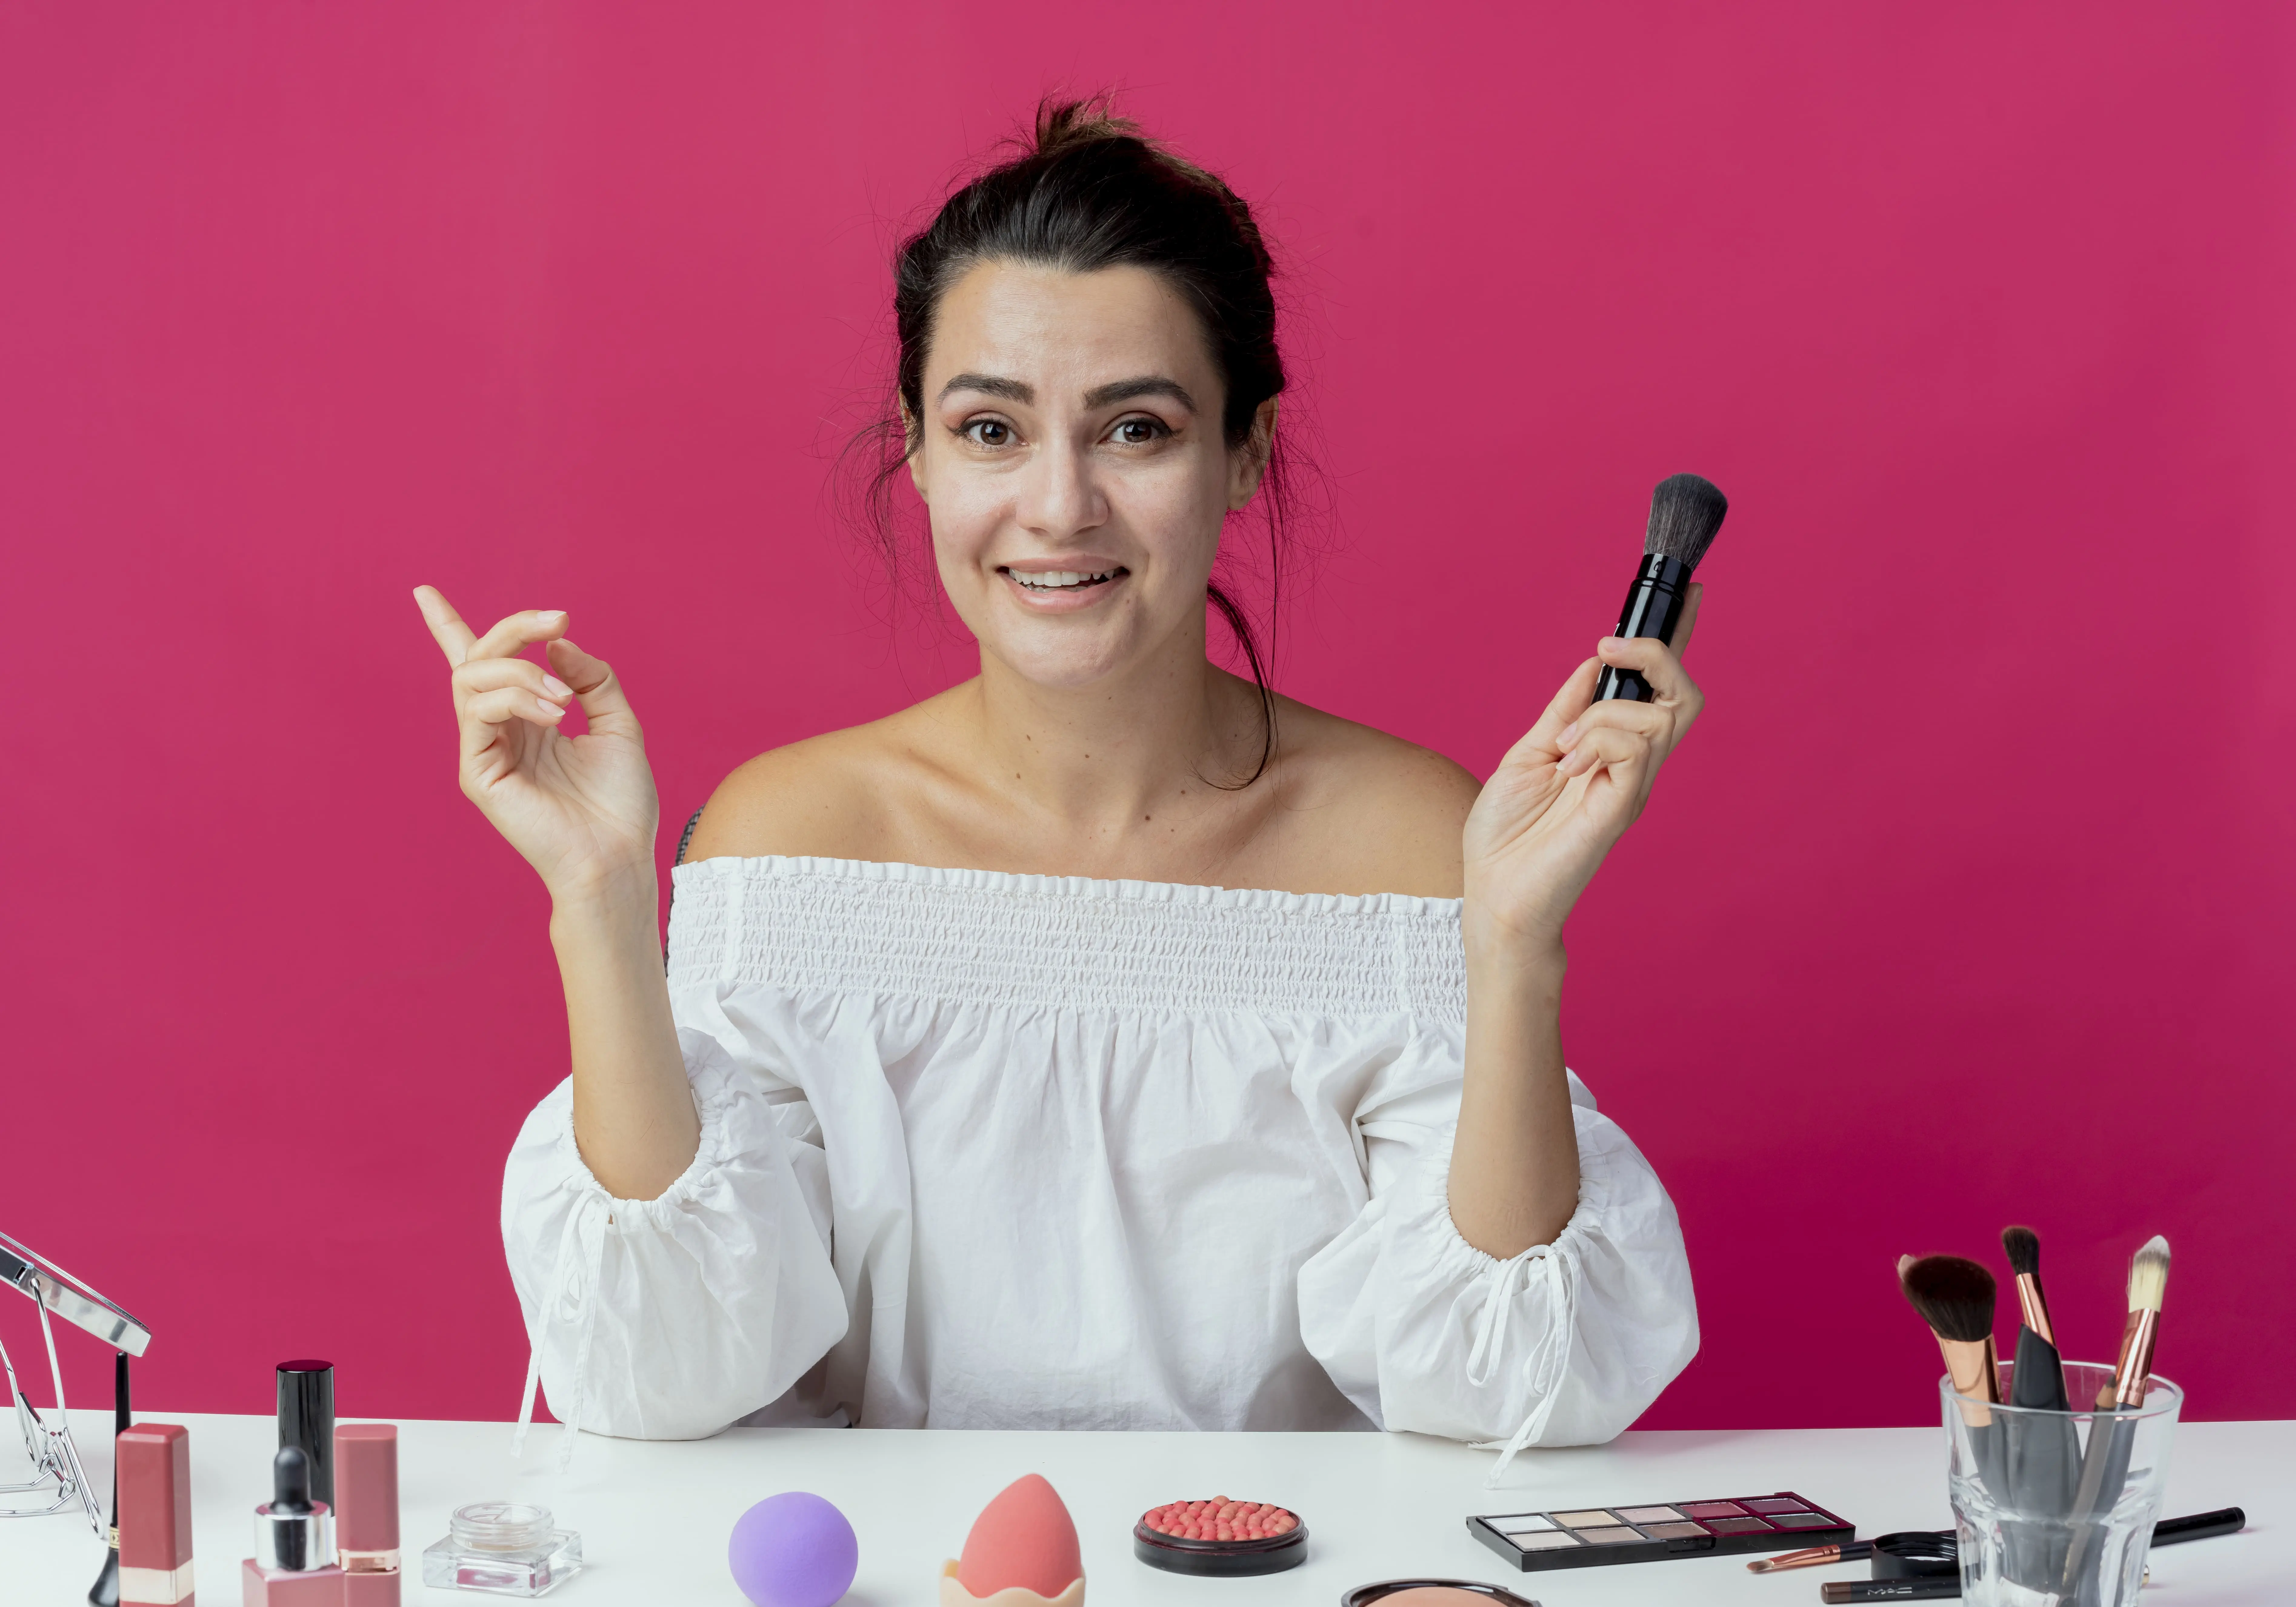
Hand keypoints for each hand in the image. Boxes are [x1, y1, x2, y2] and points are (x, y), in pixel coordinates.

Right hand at [414, 587, 658, 902]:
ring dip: (522, 669)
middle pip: (477, 658)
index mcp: (524, 720)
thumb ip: (592, 679)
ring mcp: (482, 752)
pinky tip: (553, 712)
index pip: (479, 666)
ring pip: (473, 677)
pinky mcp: (477, 772)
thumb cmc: (620, 801)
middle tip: (560, 620)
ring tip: (564, 698)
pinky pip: (478, 711)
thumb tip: (558, 643)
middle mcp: (497, 732)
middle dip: (515, 628)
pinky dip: (516, 697)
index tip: (424, 592)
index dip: (448, 627)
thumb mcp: (619, 724)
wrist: (618, 854)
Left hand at [1462, 586, 1704, 952]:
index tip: (1690, 593)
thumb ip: (1565, 709)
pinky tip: (1570, 762)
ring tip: (1566, 745)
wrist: (1493, 893)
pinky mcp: (1622, 807)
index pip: (1661, 688)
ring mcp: (1633, 787)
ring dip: (1606, 711)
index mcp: (1613, 751)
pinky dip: (1600, 738)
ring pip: (1661, 715)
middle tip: (1609, 649)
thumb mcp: (1529, 752)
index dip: (1678, 640)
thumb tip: (1594, 661)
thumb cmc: (1506, 835)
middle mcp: (1634, 767)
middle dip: (1656, 655)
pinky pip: (1637, 748)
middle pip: (1684, 695)